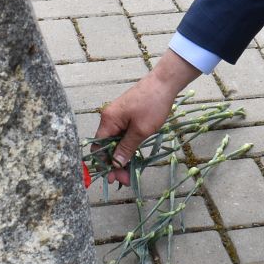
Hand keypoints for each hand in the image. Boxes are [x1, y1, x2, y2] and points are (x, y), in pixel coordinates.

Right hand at [94, 50, 202, 183]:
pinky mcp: (127, 116)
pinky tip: (133, 158)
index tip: (113, 179)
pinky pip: (122, 135)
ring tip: (130, 172)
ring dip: (121, 157)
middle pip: (106, 146)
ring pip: (115, 142)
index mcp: (108, 121)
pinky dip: (126, 147)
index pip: (99, 147)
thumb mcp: (141, 130)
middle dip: (114, 163)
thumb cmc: (153, 105)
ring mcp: (118, 117)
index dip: (104, 164)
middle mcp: (109, 118)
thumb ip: (126, 148)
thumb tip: (115, 163)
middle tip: (125, 179)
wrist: (164, 83)